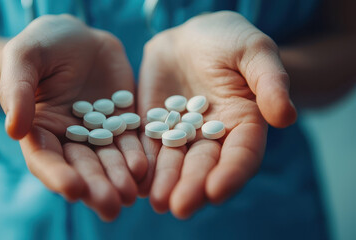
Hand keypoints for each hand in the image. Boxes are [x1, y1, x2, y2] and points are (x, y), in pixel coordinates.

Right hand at [0, 15, 146, 220]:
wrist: (79, 38)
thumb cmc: (43, 45)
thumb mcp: (23, 58)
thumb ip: (17, 90)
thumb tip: (14, 129)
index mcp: (40, 130)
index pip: (45, 159)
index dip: (57, 175)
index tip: (73, 189)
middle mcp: (70, 138)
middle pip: (82, 167)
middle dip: (96, 187)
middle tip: (110, 206)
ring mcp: (99, 132)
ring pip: (109, 159)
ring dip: (118, 178)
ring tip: (130, 194)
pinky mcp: (123, 122)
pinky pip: (131, 141)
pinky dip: (137, 155)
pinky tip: (144, 168)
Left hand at [137, 11, 296, 217]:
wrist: (191, 36)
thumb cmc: (229, 40)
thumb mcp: (254, 51)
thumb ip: (270, 82)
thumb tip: (285, 116)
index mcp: (243, 123)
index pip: (241, 154)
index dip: (231, 174)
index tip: (216, 191)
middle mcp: (213, 136)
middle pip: (204, 165)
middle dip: (193, 186)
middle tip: (180, 207)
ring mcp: (182, 133)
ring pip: (175, 161)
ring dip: (166, 182)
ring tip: (155, 202)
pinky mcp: (155, 126)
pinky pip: (149, 146)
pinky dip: (143, 163)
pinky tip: (135, 180)